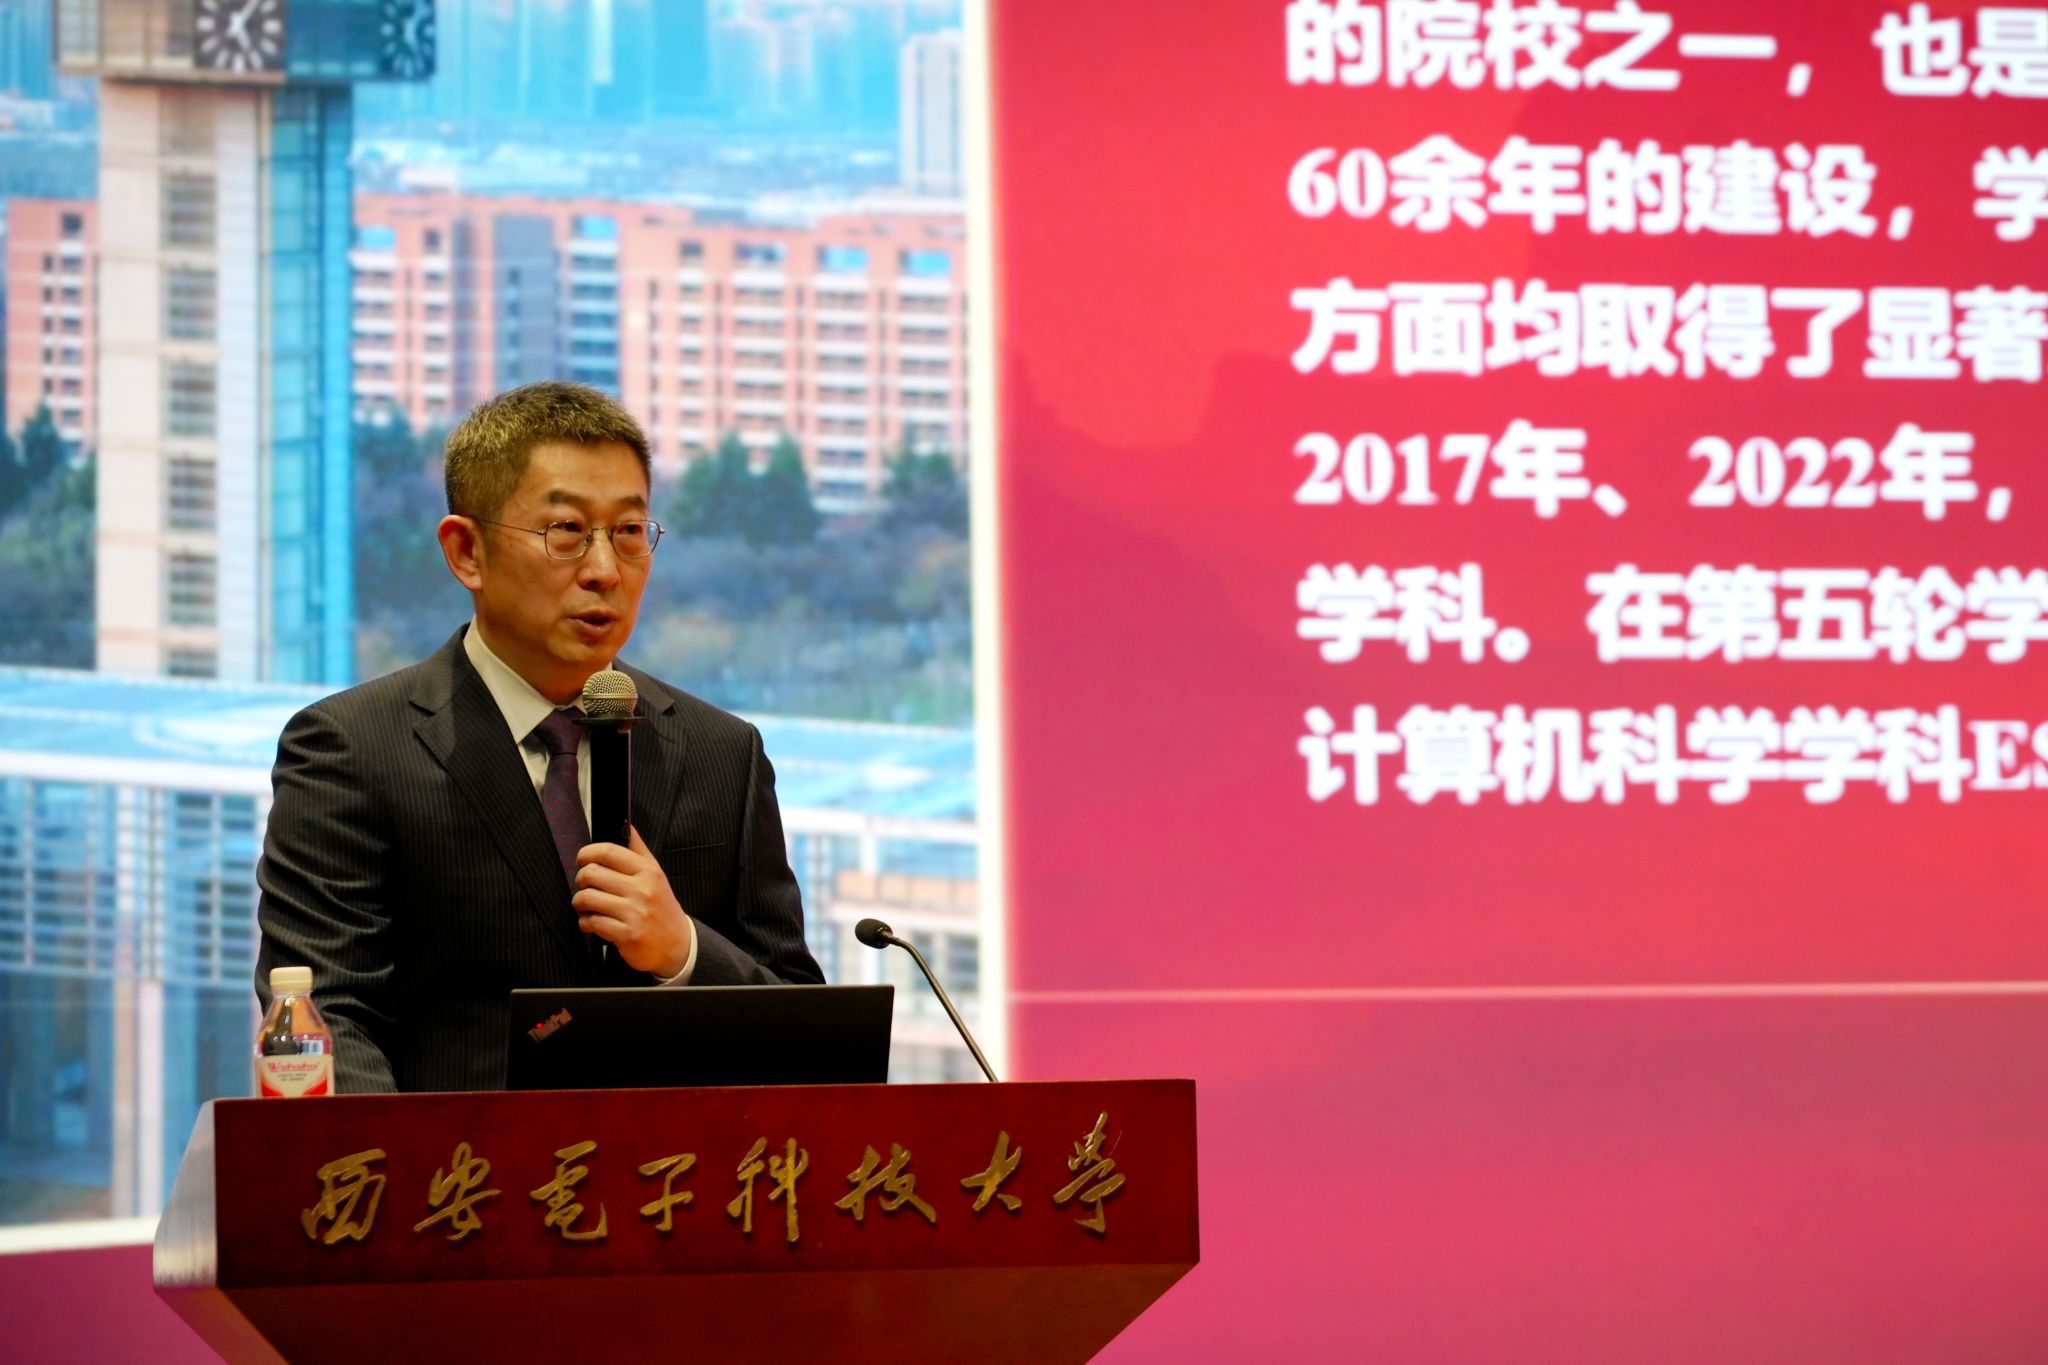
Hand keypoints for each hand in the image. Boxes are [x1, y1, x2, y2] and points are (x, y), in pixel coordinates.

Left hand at [572, 826, 694, 977]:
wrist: (677, 944)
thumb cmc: (661, 907)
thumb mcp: (656, 875)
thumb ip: (638, 850)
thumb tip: (625, 824)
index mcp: (648, 871)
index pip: (608, 851)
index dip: (587, 853)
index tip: (582, 860)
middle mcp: (642, 889)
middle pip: (591, 873)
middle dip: (580, 880)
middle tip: (585, 886)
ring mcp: (635, 912)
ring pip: (587, 898)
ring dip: (579, 903)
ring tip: (586, 906)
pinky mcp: (627, 934)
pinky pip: (592, 922)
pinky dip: (586, 923)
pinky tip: (593, 923)